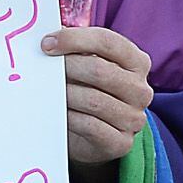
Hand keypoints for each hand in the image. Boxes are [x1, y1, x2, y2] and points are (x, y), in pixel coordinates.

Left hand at [45, 27, 152, 173]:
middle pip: (99, 71)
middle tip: (42, 70)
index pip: (107, 42)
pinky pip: (90, 126)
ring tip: (47, 92)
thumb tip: (48, 39)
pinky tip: (56, 113)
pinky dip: (68, 117)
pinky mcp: (121, 143)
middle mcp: (141, 90)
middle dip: (66, 68)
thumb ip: (75, 51)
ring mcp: (134, 118)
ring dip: (64, 95)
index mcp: (137, 62)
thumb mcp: (87, 68)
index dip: (74, 39)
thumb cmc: (87, 93)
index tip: (46, 44)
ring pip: (93, 100)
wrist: (94, 138)